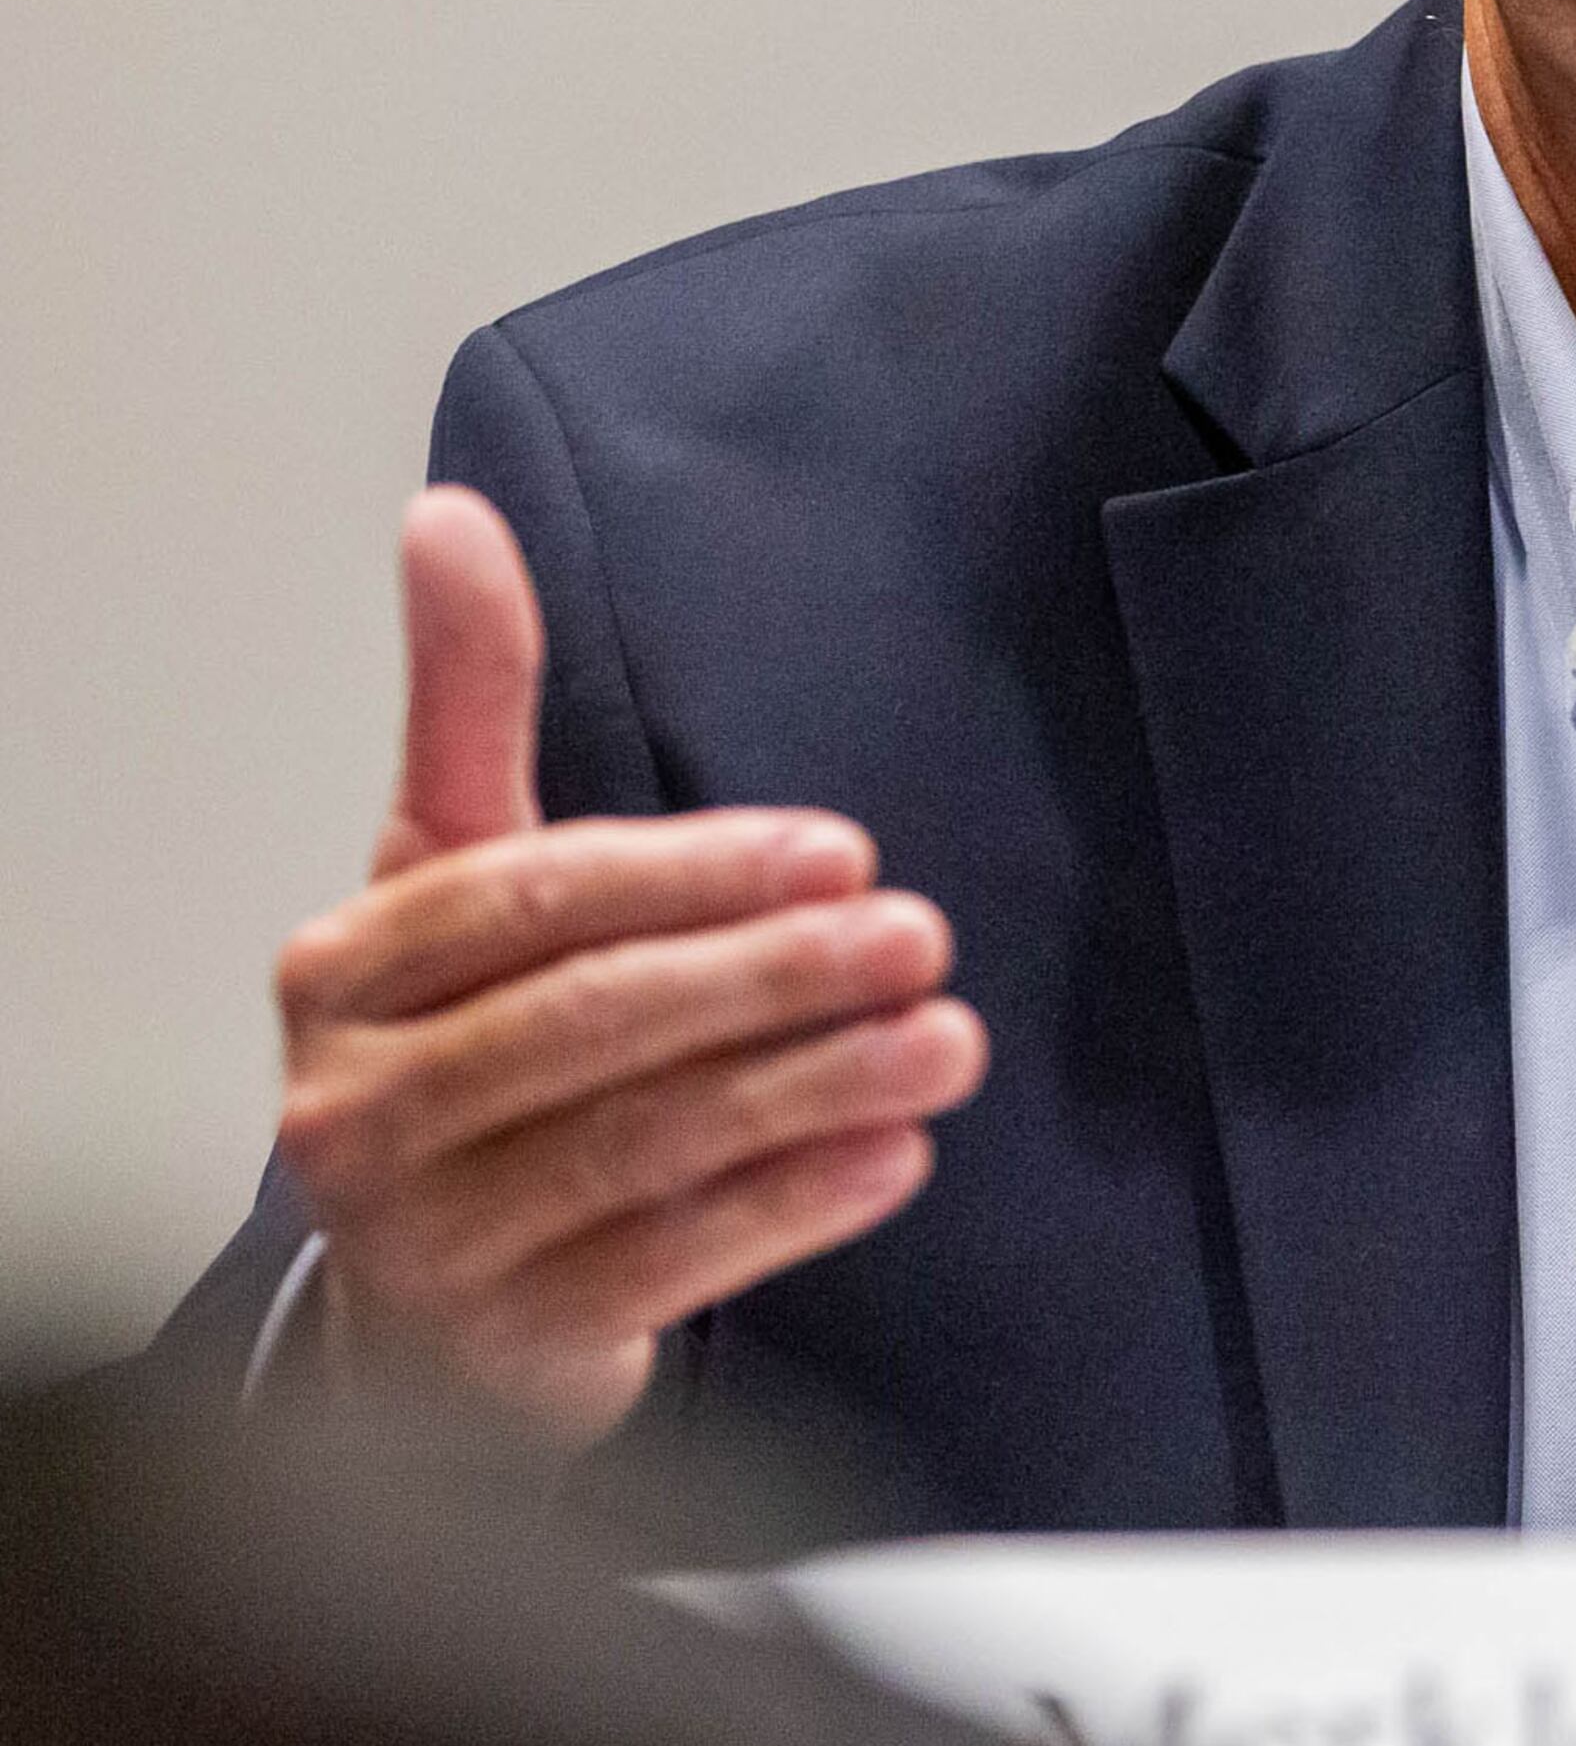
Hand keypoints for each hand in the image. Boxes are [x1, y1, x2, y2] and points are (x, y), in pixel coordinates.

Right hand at [272, 488, 988, 1446]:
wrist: (423, 1294)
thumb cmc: (460, 1046)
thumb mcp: (452, 864)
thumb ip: (469, 697)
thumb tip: (451, 513)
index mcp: (340, 974)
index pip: (527, 899)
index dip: (695, 872)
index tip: (842, 850)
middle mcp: (351, 1113)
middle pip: (591, 1022)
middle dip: (775, 977)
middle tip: (920, 937)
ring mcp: (418, 1244)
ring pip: (640, 1145)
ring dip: (812, 1088)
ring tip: (945, 1042)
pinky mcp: (499, 1350)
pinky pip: (664, 1264)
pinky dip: (790, 1206)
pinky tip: (895, 1156)